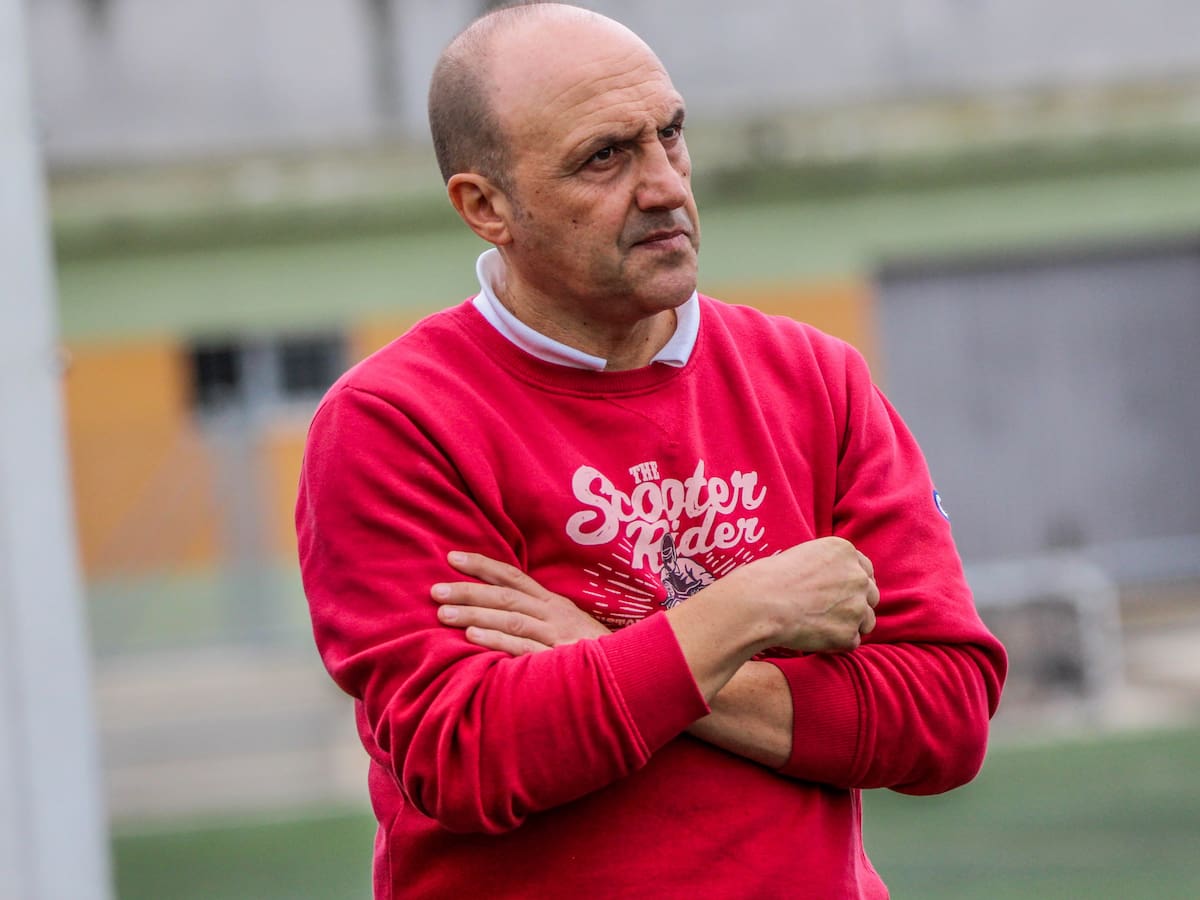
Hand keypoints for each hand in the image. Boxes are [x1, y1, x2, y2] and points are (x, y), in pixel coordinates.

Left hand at [432, 551, 609, 654]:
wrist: (632, 672)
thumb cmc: (591, 652)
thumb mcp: (565, 626)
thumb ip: (535, 616)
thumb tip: (495, 609)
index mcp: (552, 603)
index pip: (513, 576)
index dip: (482, 565)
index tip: (451, 558)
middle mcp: (553, 613)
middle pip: (505, 595)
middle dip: (468, 590)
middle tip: (434, 591)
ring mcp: (557, 634)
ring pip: (510, 617)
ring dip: (474, 613)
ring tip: (443, 614)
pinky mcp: (559, 658)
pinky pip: (523, 646)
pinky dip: (497, 639)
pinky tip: (473, 636)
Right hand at [714, 536, 878, 653]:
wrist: (759, 603)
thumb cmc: (770, 579)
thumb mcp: (803, 555)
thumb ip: (829, 565)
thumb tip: (836, 583)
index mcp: (845, 551)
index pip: (865, 570)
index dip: (852, 584)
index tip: (839, 593)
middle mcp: (857, 576)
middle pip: (871, 595)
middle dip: (855, 604)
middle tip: (828, 612)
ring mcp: (857, 606)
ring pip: (866, 620)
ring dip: (849, 625)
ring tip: (820, 625)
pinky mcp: (849, 634)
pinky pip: (851, 641)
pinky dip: (836, 643)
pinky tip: (813, 636)